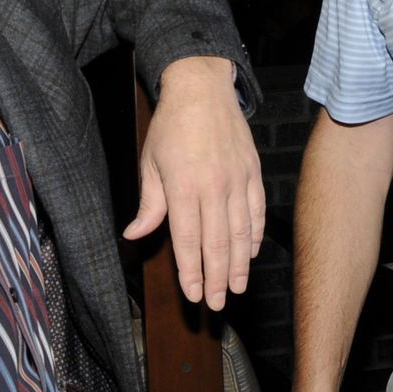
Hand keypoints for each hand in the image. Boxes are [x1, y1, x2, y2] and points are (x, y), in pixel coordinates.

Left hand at [121, 55, 263, 308]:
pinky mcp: (252, 170)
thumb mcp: (150, 162)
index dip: (192, 272)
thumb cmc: (172, 125)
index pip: (189, 240)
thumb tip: (135, 235)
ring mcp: (237, 179)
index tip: (194, 294)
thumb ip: (148, 203)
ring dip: (240, 263)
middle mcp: (214, 186)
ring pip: (242, 231)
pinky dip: (256, 234)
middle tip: (219, 303)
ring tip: (238, 286)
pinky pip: (257, 209)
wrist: (202, 88)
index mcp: (184, 186)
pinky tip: (252, 251)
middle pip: (218, 243)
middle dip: (218, 278)